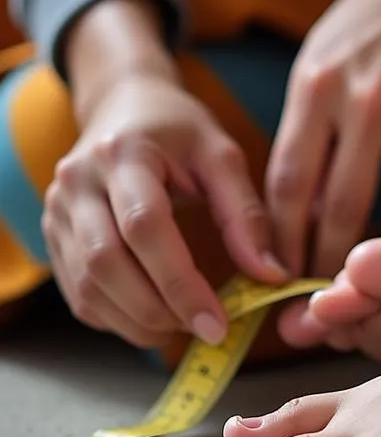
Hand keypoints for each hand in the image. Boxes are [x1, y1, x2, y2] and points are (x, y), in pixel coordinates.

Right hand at [43, 74, 286, 347]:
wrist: (126, 106)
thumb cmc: (181, 131)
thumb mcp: (222, 156)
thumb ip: (245, 214)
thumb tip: (271, 275)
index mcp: (124, 154)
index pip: (145, 227)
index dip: (180, 282)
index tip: (216, 322)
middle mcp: (78, 183)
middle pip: (106, 263)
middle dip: (158, 310)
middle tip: (205, 331)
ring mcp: (57, 210)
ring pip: (86, 285)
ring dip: (136, 321)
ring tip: (183, 327)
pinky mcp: (53, 234)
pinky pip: (77, 292)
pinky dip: (115, 316)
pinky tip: (152, 317)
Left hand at [266, 0, 380, 276]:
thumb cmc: (371, 23)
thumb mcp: (320, 58)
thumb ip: (306, 125)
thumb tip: (298, 203)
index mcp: (314, 85)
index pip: (284, 181)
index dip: (274, 236)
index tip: (270, 271)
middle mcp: (358, 102)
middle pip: (325, 206)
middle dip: (309, 259)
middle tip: (304, 295)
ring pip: (372, 209)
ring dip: (352, 252)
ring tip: (340, 279)